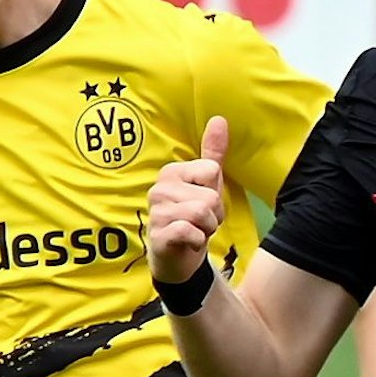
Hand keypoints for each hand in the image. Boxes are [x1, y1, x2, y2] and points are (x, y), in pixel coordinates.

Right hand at [148, 116, 229, 283]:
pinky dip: (198, 240)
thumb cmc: (193, 216)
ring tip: (196, 230)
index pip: (212, 170)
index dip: (217, 192)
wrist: (178, 256)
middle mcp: (159, 188)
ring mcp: (156, 212)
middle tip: (201, 221)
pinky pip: (189, 231)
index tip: (206, 203)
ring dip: (207, 228)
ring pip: (202, 213)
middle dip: (214, 214)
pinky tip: (189, 242)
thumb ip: (213, 152)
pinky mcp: (158, 236)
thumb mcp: (208, 183)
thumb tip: (219, 119)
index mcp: (172, 172)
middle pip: (210, 195)